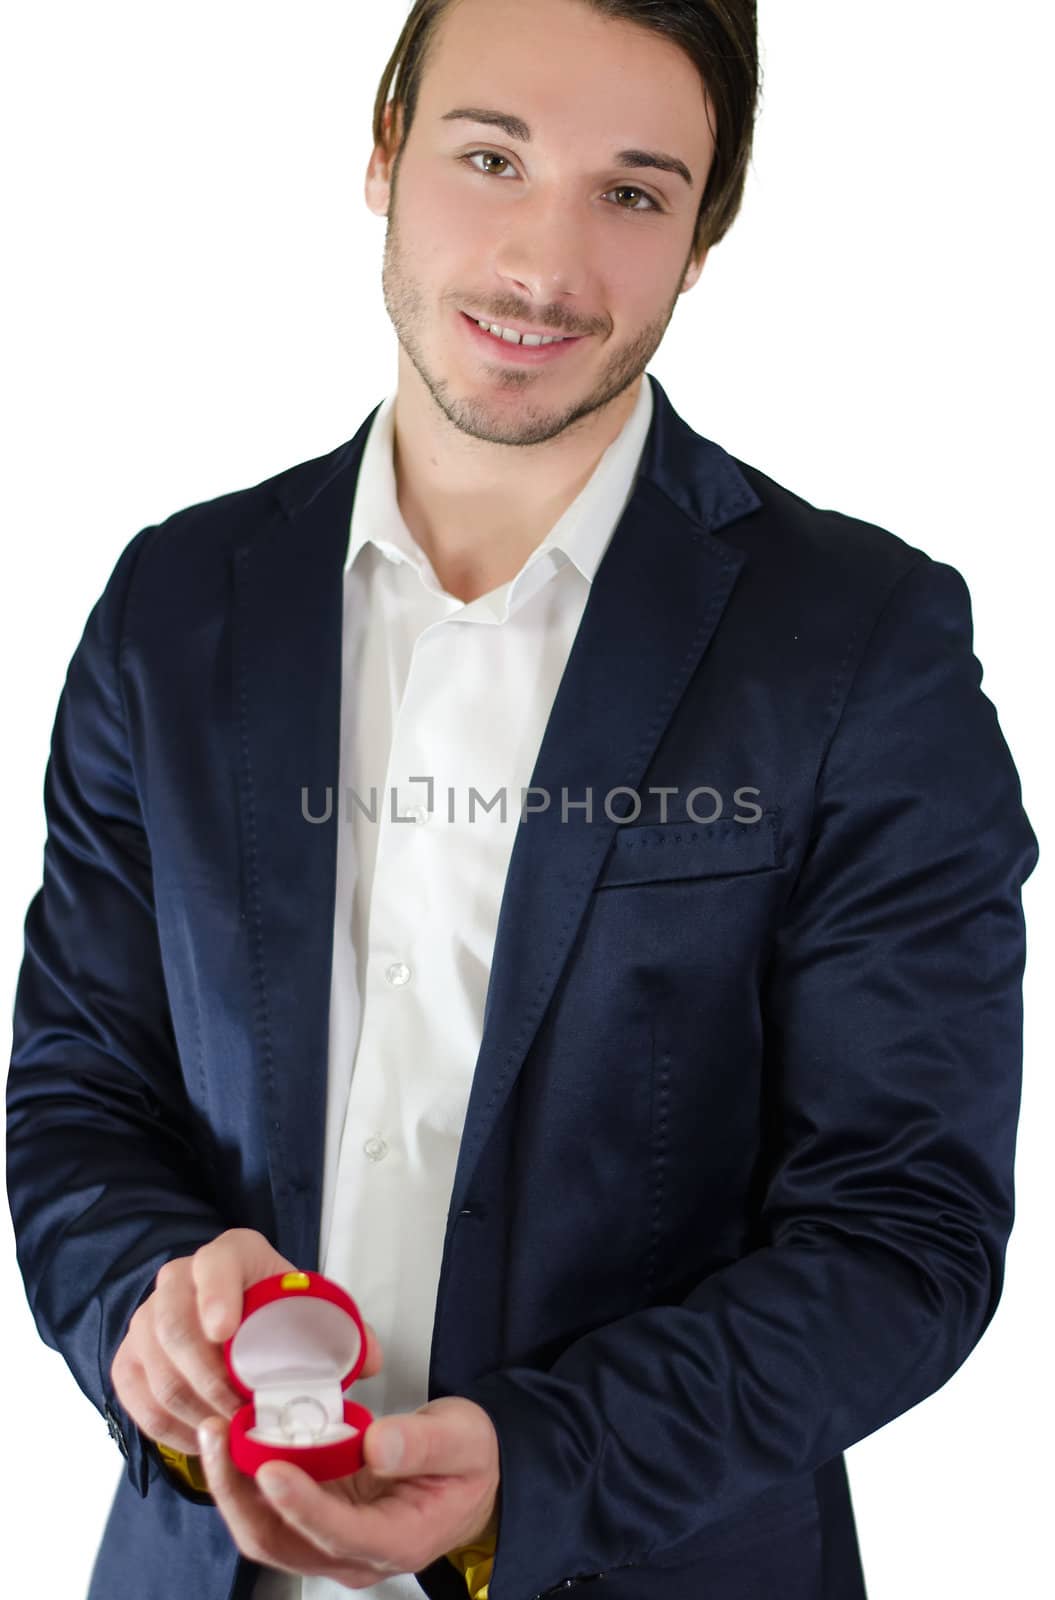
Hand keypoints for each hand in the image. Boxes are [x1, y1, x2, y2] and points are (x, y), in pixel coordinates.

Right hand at [110, 1228, 382, 1452]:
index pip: (215, 1265)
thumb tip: (370, 1361)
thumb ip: (346, 1332)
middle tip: (243, 1412)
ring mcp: (146, 1319)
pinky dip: (168, 1427)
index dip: (216, 1295)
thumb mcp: (311, 1310)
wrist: (232, 1317)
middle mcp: (178, 1279)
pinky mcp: (129, 1358)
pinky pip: (136, 1397)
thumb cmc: (277, 1313)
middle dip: (209, 1377)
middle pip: (174, 1326)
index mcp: (231, 1255)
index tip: (225, 1332)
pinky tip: (202, 1441)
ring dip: (193, 1409)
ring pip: (155, 1368)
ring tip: (230, 1432)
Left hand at [197, 1396, 499, 1587]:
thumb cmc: (469, 1460)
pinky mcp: (316, 1522)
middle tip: (220, 1436)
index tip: (271, 1466)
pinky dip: (244, 1481)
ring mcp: (331, 1543)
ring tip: (216, 1432)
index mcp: (398, 1540)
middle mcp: (355, 1556)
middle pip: (282, 1542)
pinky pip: (269, 1513)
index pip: (338, 1532)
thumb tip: (377, 1446)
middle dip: (241, 1494)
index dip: (300, 1503)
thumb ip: (424, 1444)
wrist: (469, 1478)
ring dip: (233, 1487)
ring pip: (265, 1532)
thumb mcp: (464, 1439)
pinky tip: (233, 1439)